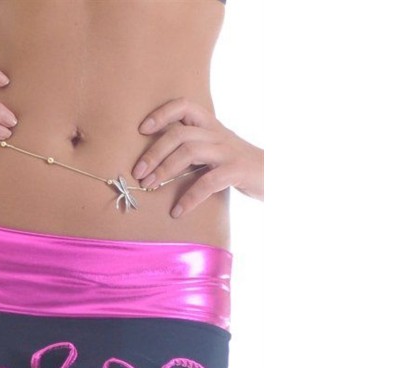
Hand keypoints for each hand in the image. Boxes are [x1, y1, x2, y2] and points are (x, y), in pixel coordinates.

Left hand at [132, 97, 263, 217]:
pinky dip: (189, 198)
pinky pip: (207, 182)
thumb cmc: (241, 169)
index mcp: (211, 127)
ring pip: (189, 152)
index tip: (142, 129)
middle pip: (179, 133)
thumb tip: (158, 166)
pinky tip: (178, 211)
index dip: (162, 113)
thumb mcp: (216, 154)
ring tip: (149, 187)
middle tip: (138, 173)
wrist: (280, 177)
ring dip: (165, 170)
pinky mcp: (237, 170)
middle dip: (154, 152)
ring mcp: (228, 151)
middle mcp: (218, 134)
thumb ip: (193, 153)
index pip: (185, 106)